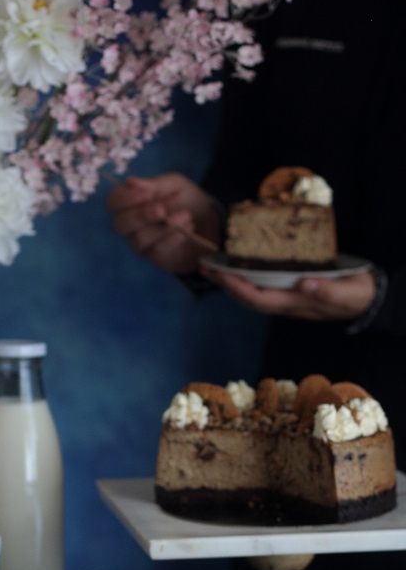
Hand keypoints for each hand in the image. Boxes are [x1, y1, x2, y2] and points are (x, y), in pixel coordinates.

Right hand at [106, 173, 221, 273]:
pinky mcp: (156, 258)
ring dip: (166, 225)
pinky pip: (159, 250)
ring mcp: (141, 244)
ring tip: (187, 216)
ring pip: (142, 238)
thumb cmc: (186, 201)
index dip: (126, 198)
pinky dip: (175, 237)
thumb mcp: (175, 185)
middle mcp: (130, 226)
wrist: (210, 223)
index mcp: (131, 203)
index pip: (114, 201)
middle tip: (162, 210)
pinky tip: (189, 228)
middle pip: (121, 224)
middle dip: (142, 215)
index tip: (148, 194)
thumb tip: (129, 182)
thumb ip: (154, 184)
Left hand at [200, 268, 375, 321]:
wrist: (365, 300)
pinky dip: (245, 276)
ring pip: (251, 292)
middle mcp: (285, 302)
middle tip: (204, 266)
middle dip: (225, 284)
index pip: (258, 299)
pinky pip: (261, 284)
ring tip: (212, 266)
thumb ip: (328, 290)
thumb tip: (306, 284)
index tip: (220, 274)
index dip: (237, 288)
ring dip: (231, 280)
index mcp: (294, 303)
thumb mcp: (347, 292)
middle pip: (247, 297)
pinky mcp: (289, 288)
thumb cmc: (356, 295)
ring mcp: (286, 297)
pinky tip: (237, 265)